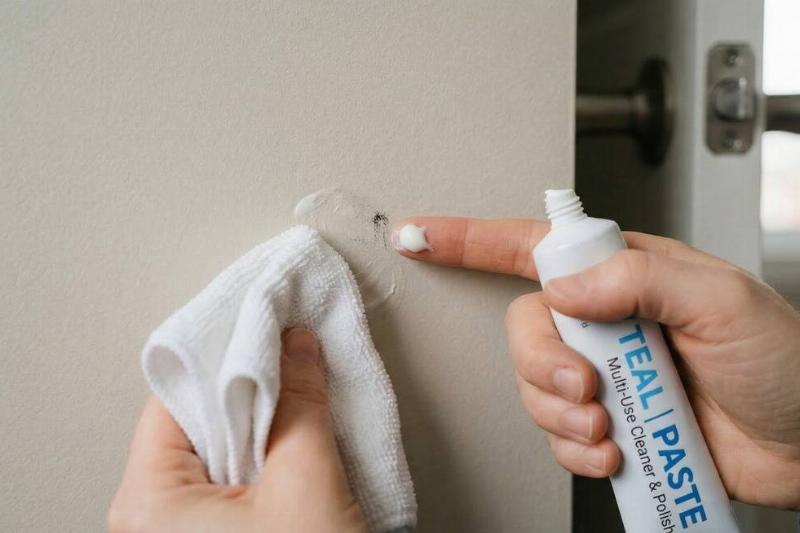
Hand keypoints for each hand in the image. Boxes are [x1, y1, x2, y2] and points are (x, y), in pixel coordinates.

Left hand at [109, 329, 366, 532]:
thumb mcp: (306, 482)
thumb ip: (301, 402)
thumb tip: (298, 344)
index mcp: (147, 502)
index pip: (175, 399)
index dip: (224, 356)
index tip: (264, 326)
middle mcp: (150, 519)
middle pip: (197, 422)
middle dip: (253, 389)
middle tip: (294, 356)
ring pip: (220, 450)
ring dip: (265, 422)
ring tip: (302, 395)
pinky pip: (232, 480)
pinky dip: (266, 454)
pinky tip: (297, 439)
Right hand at [393, 217, 799, 509]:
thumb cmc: (783, 362)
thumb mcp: (722, 301)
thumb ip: (639, 278)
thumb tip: (565, 286)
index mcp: (624, 273)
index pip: (531, 246)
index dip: (469, 240)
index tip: (418, 235)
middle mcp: (604, 321)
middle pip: (525, 330)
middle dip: (544, 367)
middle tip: (587, 388)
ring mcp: (602, 374)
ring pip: (534, 388)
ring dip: (564, 415)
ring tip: (611, 425)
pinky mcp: (605, 423)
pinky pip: (559, 436)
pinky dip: (578, 452)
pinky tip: (615, 451)